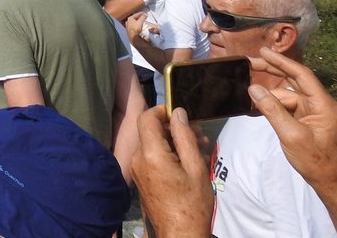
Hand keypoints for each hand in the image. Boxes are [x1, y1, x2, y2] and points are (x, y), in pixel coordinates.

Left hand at [126, 11, 155, 41]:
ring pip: (134, 21)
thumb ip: (143, 17)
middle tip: (144, 16)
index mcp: (130, 18)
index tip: (145, 13)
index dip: (141, 13)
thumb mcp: (140, 22)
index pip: (136, 14)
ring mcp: (128, 26)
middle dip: (140, 17)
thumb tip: (145, 14)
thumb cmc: (135, 29)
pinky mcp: (130, 29)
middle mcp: (128, 21)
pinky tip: (139, 25)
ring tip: (142, 20)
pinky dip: (137, 24)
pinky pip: (134, 25)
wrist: (133, 37)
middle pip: (135, 17)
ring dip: (138, 20)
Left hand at [131, 106, 212, 237]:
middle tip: (199, 132)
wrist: (180, 234)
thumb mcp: (195, 167)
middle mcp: (138, 158)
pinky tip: (188, 159)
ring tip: (199, 145)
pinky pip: (152, 156)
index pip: (146, 118)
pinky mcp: (142, 177)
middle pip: (151, 130)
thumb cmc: (192, 203)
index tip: (181, 113)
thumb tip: (178, 112)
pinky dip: (168, 152)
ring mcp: (138, 169)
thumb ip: (185, 137)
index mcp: (150, 154)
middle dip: (173, 127)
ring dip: (173, 140)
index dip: (162, 111)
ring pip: (153, 143)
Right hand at [249, 48, 336, 190]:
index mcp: (323, 104)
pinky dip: (271, 106)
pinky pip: (286, 107)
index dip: (281, 62)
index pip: (301, 75)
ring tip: (245, 91)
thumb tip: (253, 88)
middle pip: (292, 82)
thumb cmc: (315, 160)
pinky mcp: (304, 121)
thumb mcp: (291, 135)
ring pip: (285, 96)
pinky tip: (254, 106)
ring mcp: (312, 113)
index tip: (262, 52)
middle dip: (270, 73)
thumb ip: (272, 110)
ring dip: (267, 94)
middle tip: (247, 65)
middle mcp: (318, 104)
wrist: (329, 182)